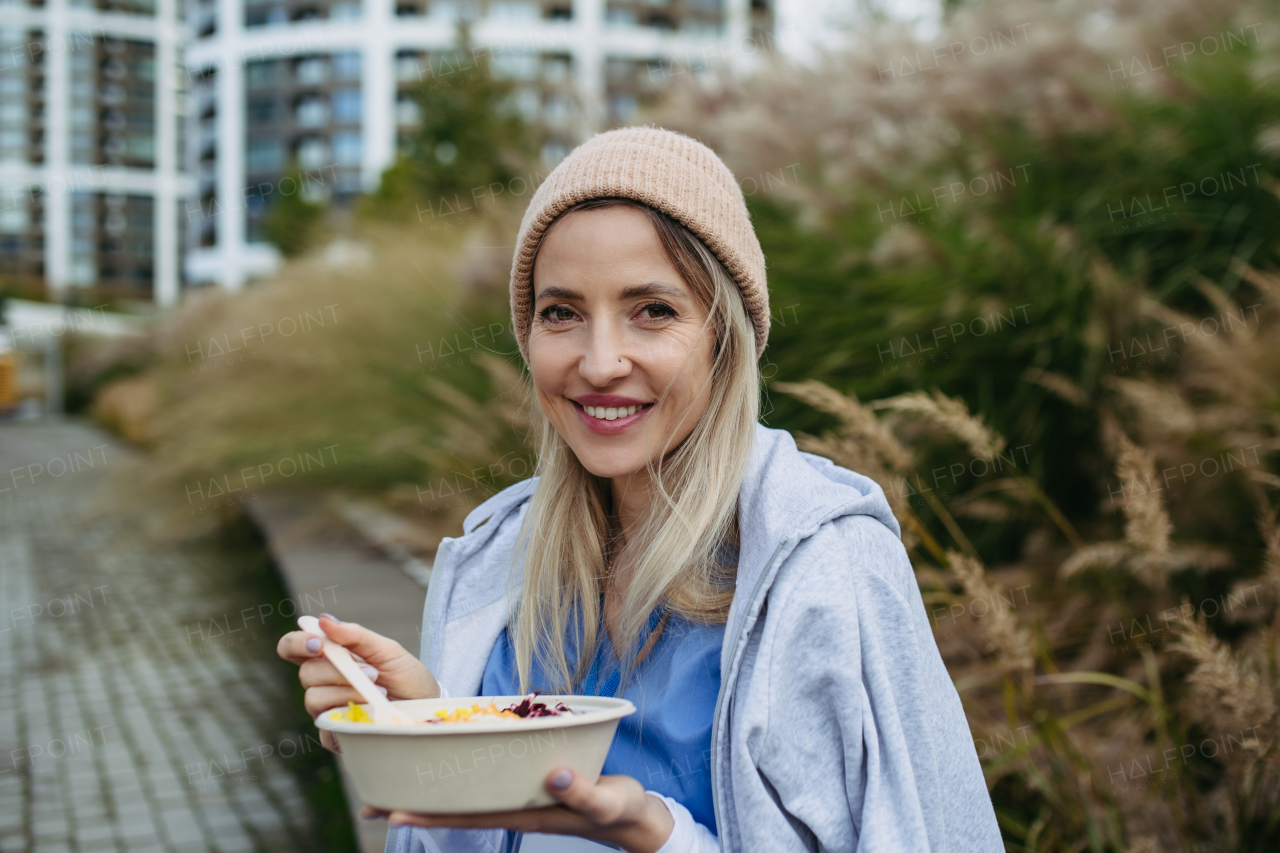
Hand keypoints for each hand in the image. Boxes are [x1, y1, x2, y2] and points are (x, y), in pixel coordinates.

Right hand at [276, 613, 439, 751]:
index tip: (319, 644)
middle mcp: (323, 683)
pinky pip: (327, 725)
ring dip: (348, 691)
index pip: (293, 648)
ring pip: (313, 698)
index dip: (296, 643)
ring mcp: (327, 709)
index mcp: (329, 657)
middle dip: (338, 670)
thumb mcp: (387, 650)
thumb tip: (323, 620)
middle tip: (373, 672)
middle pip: (306, 673)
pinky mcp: (335, 734)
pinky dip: (351, 714)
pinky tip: (372, 712)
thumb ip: (356, 636)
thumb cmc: (405, 676)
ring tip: (379, 692)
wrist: (426, 708)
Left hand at [362, 768, 673, 852]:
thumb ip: (583, 790)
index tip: (392, 808)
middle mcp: (512, 806)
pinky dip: (457, 775)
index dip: (429, 811)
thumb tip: (554, 774)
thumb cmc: (621, 810)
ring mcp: (518, 798)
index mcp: (525, 811)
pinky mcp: (527, 786)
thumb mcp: (607, 801)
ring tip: (390, 788)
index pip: (467, 813)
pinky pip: (483, 782)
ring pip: (463, 796)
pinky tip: (445, 765)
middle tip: (368, 801)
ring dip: (428, 791)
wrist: (634, 818)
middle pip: (453, 808)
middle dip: (412, 805)